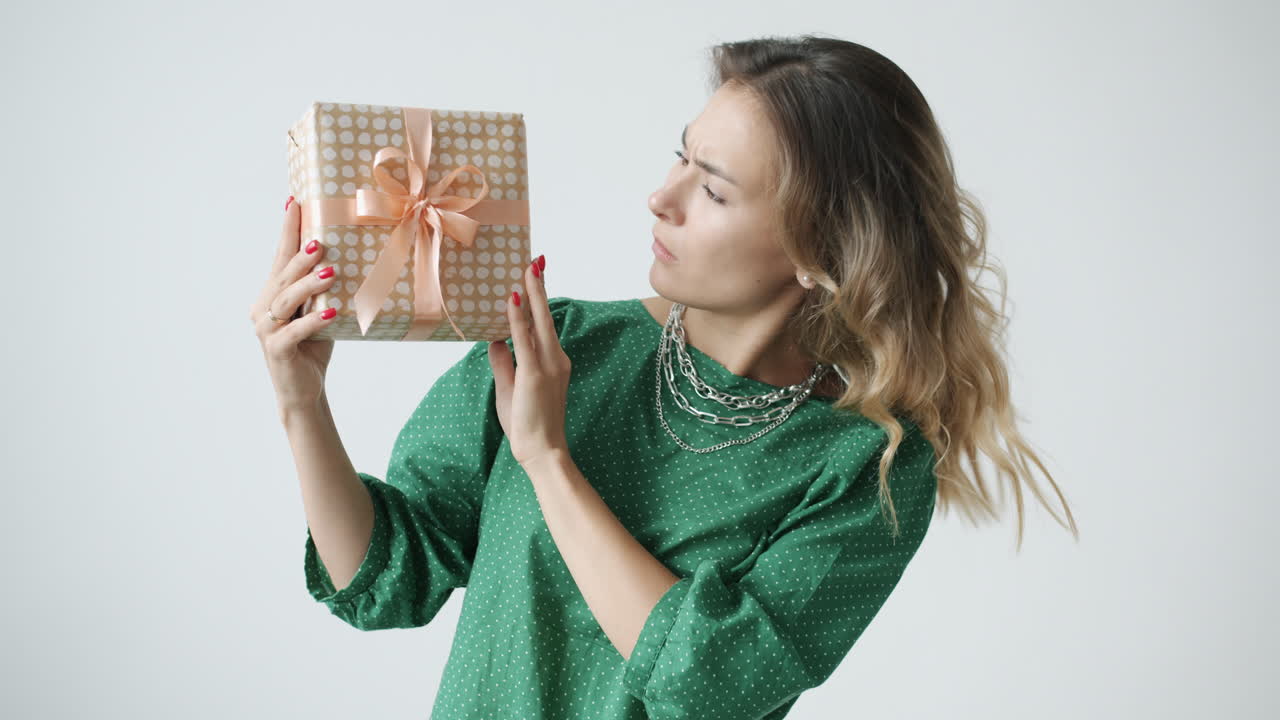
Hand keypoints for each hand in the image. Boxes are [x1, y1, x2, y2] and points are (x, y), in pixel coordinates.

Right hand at [250, 196, 339, 417]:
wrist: (304, 390)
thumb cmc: (314, 347)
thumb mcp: (319, 312)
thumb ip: (322, 290)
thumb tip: (349, 258)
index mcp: (272, 295)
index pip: (280, 257)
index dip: (287, 231)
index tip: (294, 202)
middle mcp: (263, 308)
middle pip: (281, 276)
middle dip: (298, 256)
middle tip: (319, 241)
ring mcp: (267, 330)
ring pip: (285, 301)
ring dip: (307, 284)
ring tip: (330, 272)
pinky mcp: (277, 350)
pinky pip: (294, 331)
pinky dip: (312, 322)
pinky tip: (330, 313)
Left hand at [487, 254, 569, 467]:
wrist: (543, 452)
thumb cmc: (528, 424)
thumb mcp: (509, 388)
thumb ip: (504, 363)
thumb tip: (494, 341)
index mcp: (552, 362)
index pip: (544, 324)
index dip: (538, 299)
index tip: (534, 275)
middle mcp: (555, 358)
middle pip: (545, 315)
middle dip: (540, 285)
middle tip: (536, 259)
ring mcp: (547, 365)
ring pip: (539, 321)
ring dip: (533, 292)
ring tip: (528, 268)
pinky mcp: (534, 373)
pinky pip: (524, 339)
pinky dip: (518, 317)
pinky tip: (513, 298)